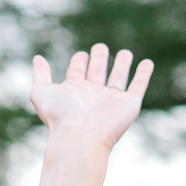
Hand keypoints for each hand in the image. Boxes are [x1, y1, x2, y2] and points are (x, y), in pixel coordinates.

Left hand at [31, 44, 153, 150]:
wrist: (80, 137)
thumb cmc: (60, 117)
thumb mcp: (41, 92)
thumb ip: (39, 75)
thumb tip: (37, 58)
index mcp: (75, 91)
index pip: (78, 72)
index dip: (79, 62)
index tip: (82, 55)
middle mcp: (93, 95)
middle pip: (98, 73)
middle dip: (99, 59)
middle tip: (100, 48)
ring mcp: (112, 100)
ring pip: (118, 78)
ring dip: (122, 65)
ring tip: (125, 53)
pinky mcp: (129, 105)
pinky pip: (138, 86)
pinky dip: (143, 75)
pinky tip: (147, 63)